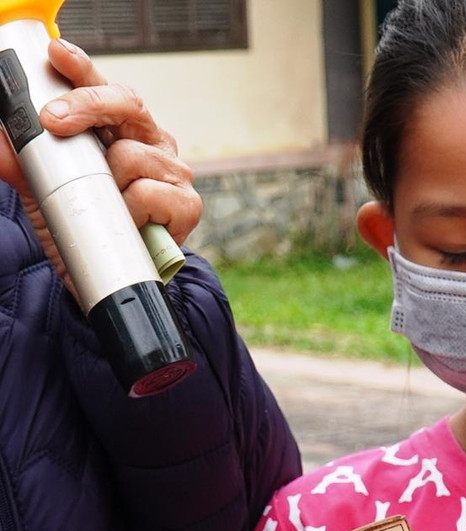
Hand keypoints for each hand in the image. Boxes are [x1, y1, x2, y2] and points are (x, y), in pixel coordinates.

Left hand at [0, 38, 199, 280]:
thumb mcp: (43, 190)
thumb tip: (1, 141)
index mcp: (123, 132)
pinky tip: (130, 222)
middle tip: (53, 122)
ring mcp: (175, 174)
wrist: (111, 280)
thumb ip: (23, 162)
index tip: (57, 55)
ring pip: (132, 156)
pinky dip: (132, 209)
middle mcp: (153, 145)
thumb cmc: (86, 226)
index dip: (83, 69)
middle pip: (129, 104)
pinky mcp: (187, 205)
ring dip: (109, 182)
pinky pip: (149, 193)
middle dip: (88, 105)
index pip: (106, 90)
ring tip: (107, 206)